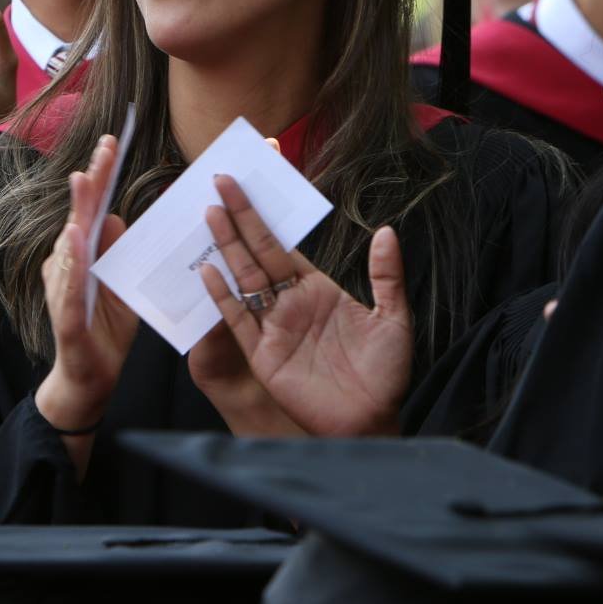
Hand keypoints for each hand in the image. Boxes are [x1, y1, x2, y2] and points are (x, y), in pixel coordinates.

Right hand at [34, 134, 137, 438]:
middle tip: (103, 149)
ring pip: (70, 246)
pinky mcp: (65, 317)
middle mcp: (68, 266)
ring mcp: (62, 289)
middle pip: (80, 217)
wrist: (89, 380)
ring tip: (85, 180)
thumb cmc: (105, 330)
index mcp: (84, 256)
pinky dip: (71, 263)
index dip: (100, 178)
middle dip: (91, 182)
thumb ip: (117, 252)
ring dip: (78, 212)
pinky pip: (69, 286)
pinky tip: (75, 240)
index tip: (109, 145)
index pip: (93, 210)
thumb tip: (116, 216)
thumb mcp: (121, 286)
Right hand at [198, 175, 411, 436]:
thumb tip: (387, 231)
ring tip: (211, 212)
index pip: (285, 245)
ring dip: (227, 246)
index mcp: (316, 290)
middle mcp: (290, 303)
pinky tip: (209, 271)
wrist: (373, 422)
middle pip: (259, 253)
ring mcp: (273, 327)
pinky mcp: (263, 355)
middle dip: (241, 218)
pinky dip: (223, 297)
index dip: (267, 216)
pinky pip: (238, 321)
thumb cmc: (386, 374)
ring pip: (244, 278)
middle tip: (222, 181)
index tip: (253, 185)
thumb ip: (386, 276)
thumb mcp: (394, 319)